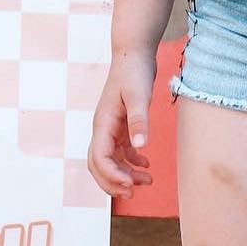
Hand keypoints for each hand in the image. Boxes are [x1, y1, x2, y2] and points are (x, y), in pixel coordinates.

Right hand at [88, 52, 156, 199]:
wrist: (133, 53)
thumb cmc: (134, 72)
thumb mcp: (139, 96)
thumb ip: (139, 121)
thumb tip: (141, 148)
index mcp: (103, 124)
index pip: (99, 158)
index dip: (112, 175)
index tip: (130, 185)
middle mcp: (102, 128)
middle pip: (99, 165)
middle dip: (113, 182)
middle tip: (133, 193)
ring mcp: (110, 127)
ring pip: (111, 160)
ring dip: (125, 173)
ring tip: (147, 181)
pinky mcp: (120, 123)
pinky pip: (121, 150)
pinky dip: (131, 161)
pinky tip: (146, 164)